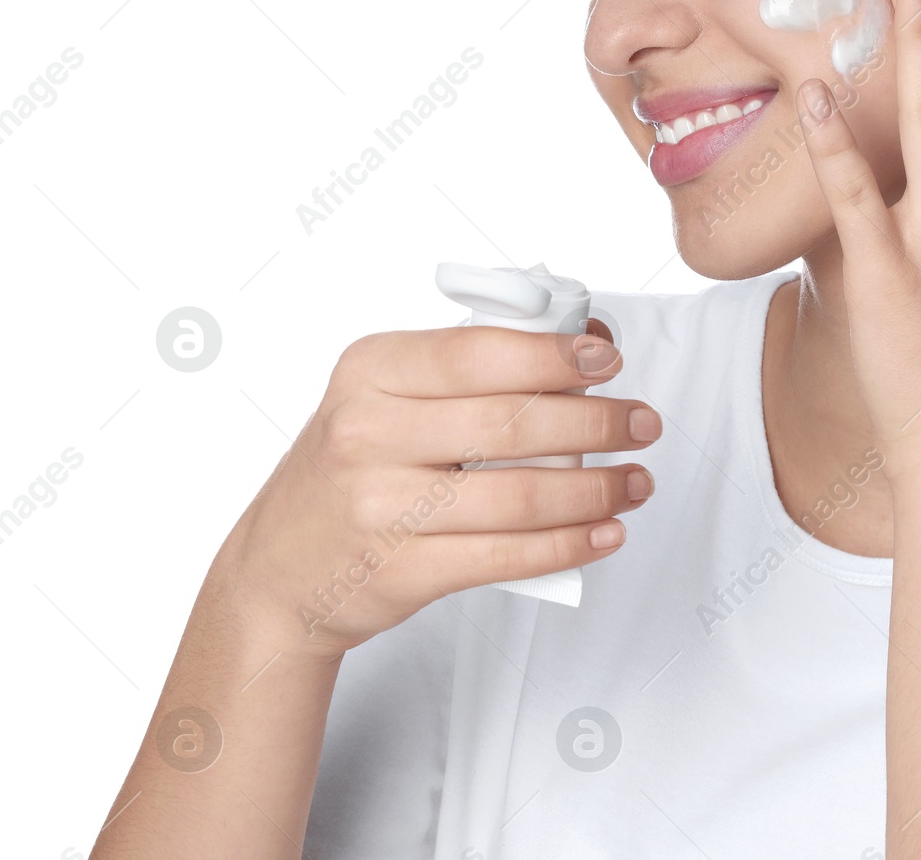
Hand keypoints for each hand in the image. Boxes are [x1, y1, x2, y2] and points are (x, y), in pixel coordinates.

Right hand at [214, 325, 659, 656]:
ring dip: (596, 488)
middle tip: (643, 422)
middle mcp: (368, 432)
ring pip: (519, 495)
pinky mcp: (401, 573)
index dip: (556, 356)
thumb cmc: (354, 468)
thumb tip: (585, 347)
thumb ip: (472, 370)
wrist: (278, 572)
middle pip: (511, 423)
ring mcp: (381, 507)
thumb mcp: (386, 397)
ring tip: (637, 480)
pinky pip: (506, 557)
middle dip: (596, 423)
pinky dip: (568, 544)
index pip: (480, 353)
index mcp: (371, 370)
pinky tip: (605, 531)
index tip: (609, 361)